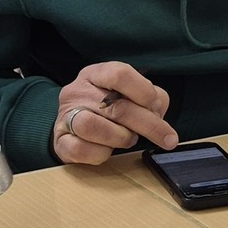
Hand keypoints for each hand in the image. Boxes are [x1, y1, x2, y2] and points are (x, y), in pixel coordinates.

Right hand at [53, 61, 176, 164]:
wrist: (76, 127)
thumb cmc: (111, 109)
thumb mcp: (132, 94)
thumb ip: (151, 99)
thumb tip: (157, 114)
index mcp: (96, 74)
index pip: (119, 74)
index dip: (143, 91)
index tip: (155, 106)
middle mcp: (77, 92)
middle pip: (115, 107)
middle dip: (148, 125)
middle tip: (166, 138)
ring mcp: (65, 117)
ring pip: (92, 126)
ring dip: (120, 137)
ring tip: (128, 139)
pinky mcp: (61, 142)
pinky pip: (80, 150)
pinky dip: (101, 154)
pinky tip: (108, 150)